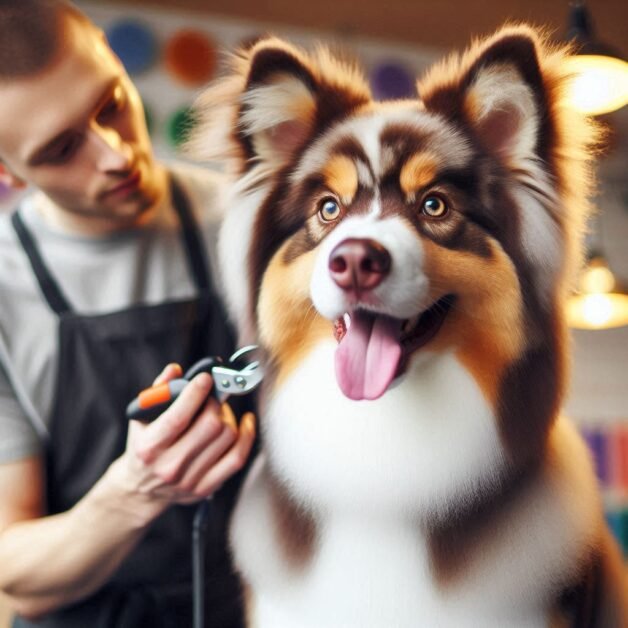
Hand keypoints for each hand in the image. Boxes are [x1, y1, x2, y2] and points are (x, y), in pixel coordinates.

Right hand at [114, 363, 255, 513]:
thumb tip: (175, 369)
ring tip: (220, 411)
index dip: (195, 394)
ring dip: (229, 417)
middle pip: (210, 426)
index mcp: (149, 447)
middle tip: (212, 396)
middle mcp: (169, 466)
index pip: (178, 418)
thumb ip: (158, 392)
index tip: (205, 378)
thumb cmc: (144, 445)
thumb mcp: (141, 419)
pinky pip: (237, 458)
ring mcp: (189, 479)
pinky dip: (246, 436)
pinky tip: (245, 422)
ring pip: (227, 438)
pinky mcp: (206, 487)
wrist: (140, 489)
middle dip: (215, 403)